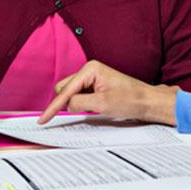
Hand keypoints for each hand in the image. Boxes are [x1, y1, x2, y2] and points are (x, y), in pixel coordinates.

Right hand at [38, 60, 178, 125]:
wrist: (148, 102)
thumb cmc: (131, 99)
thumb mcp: (102, 104)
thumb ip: (79, 103)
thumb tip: (67, 105)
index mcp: (90, 69)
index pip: (65, 90)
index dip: (53, 107)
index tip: (42, 119)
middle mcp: (90, 70)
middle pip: (64, 89)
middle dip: (65, 103)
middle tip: (76, 114)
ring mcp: (93, 78)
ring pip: (71, 93)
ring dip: (74, 104)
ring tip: (93, 109)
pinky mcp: (96, 86)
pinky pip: (79, 96)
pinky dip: (80, 104)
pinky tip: (92, 109)